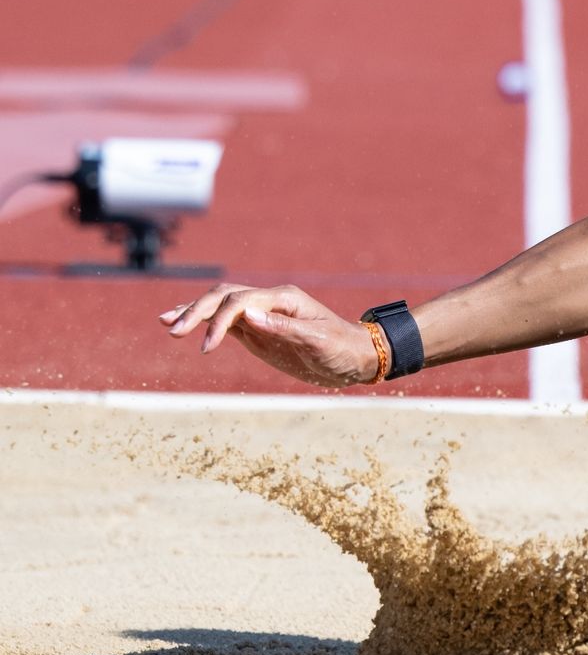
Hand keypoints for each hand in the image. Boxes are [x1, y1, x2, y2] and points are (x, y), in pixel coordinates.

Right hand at [160, 284, 379, 387]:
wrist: (354, 359)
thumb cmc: (341, 348)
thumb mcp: (318, 341)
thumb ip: (285, 328)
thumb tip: (249, 316)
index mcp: (284, 299)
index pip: (240, 301)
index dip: (219, 320)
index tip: (207, 346)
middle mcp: (269, 302)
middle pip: (224, 296)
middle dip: (197, 310)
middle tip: (173, 330)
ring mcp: (261, 315)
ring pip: (220, 305)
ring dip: (193, 311)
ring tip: (166, 322)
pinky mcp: (257, 331)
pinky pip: (225, 322)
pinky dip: (204, 323)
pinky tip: (183, 326)